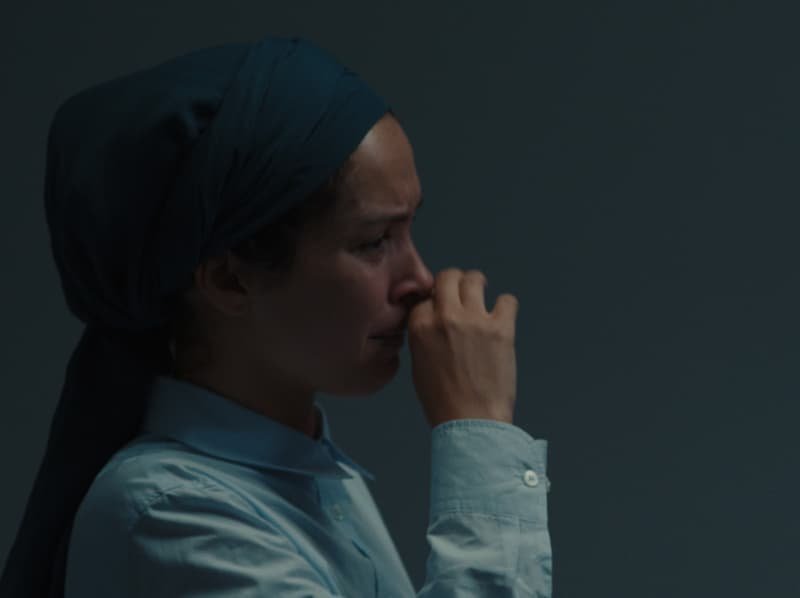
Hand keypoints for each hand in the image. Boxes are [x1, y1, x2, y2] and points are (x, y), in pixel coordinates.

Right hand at [407, 268, 518, 426]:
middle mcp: (445, 317)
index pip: (425, 296)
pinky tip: (502, 316)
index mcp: (420, 326)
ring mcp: (474, 320)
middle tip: (463, 291)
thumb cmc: (442, 400)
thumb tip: (434, 318)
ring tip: (482, 295)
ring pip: (475, 279)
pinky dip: (505, 305)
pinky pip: (507, 299)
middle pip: (448, 276)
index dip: (435, 300)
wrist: (470, 422)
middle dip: (454, 281)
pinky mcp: (501, 328)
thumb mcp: (419, 363)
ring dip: (478, 284)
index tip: (442, 308)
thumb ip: (423, 335)